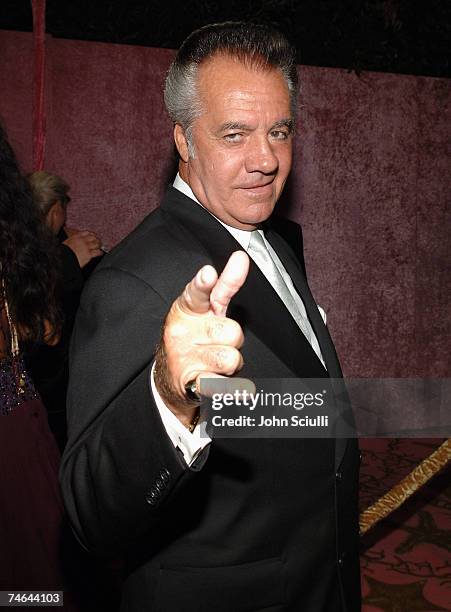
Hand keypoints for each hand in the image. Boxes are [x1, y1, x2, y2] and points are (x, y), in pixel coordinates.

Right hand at [63, 230, 102, 267]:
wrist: (64, 259)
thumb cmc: (63, 253)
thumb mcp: (66, 243)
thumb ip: (72, 241)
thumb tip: (74, 242)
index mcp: (76, 237)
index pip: (87, 233)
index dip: (92, 235)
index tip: (93, 236)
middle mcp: (82, 240)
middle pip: (93, 238)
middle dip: (97, 240)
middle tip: (98, 242)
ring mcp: (86, 247)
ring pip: (96, 244)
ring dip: (99, 246)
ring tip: (100, 247)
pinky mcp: (88, 254)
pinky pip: (97, 252)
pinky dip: (100, 253)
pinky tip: (100, 253)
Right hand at [154, 251, 249, 425]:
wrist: (169, 379)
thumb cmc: (193, 338)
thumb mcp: (204, 311)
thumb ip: (223, 286)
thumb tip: (241, 257)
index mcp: (186, 309)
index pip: (197, 293)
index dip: (203, 284)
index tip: (209, 274)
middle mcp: (181, 332)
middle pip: (232, 331)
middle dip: (234, 340)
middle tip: (220, 343)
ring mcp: (185, 359)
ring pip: (231, 359)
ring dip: (233, 364)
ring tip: (218, 363)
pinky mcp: (191, 384)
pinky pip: (224, 385)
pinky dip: (234, 390)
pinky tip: (233, 389)